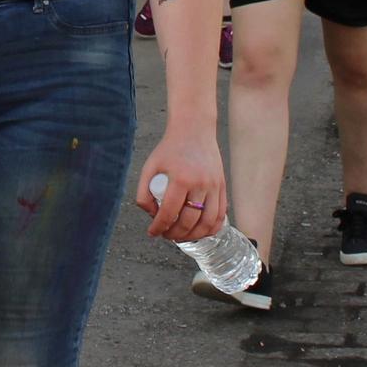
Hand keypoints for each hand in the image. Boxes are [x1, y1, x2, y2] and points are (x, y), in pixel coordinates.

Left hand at [135, 124, 226, 242]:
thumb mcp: (150, 166)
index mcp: (181, 178)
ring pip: (208, 222)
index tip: (153, 232)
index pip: (169, 213)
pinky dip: (212, 228)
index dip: (159, 227)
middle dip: (175, 234)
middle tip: (166, 235)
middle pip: (189, 221)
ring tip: (182, 236)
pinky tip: (200, 231)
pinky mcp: (222, 186)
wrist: (194, 130)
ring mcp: (214, 186)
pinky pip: (221, 215)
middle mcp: (200, 183)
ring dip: (194, 236)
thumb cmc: (170, 149)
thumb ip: (143, 192)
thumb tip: (151, 215)